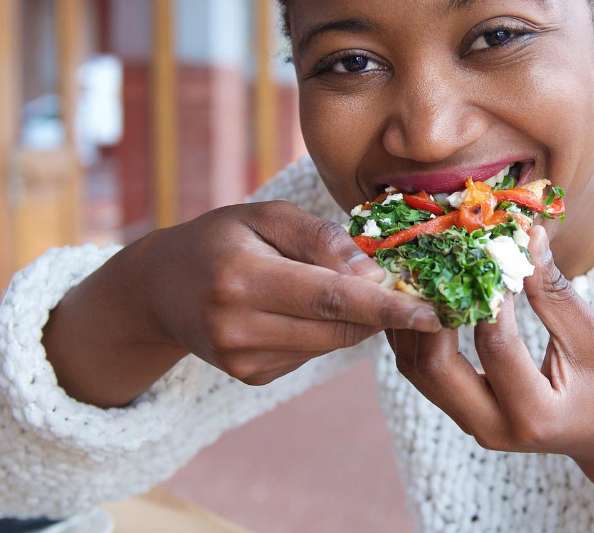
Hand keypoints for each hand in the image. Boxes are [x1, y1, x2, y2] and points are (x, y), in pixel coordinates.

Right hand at [45, 200, 441, 406]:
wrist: (161, 288)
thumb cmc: (221, 238)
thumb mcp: (265, 216)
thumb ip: (320, 238)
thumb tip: (371, 272)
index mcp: (240, 277)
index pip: (329, 298)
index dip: (386, 307)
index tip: (432, 311)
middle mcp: (237, 326)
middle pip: (337, 328)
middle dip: (381, 311)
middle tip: (411, 288)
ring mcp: (242, 359)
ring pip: (329, 345)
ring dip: (356, 320)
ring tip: (349, 287)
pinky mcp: (251, 376)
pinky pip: (311, 354)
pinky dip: (325, 331)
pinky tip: (303, 307)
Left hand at [388, 225, 593, 462]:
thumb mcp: (593, 337)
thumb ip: (554, 292)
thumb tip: (528, 235)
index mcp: (534, 414)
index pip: (494, 344)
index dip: (488, 294)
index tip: (487, 250)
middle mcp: (493, 428)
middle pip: (435, 366)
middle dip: (430, 309)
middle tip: (437, 261)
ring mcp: (472, 424)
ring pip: (417, 370)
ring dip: (413, 320)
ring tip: (421, 273)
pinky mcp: (461, 412)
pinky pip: (423, 372)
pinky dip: (417, 332)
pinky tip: (421, 297)